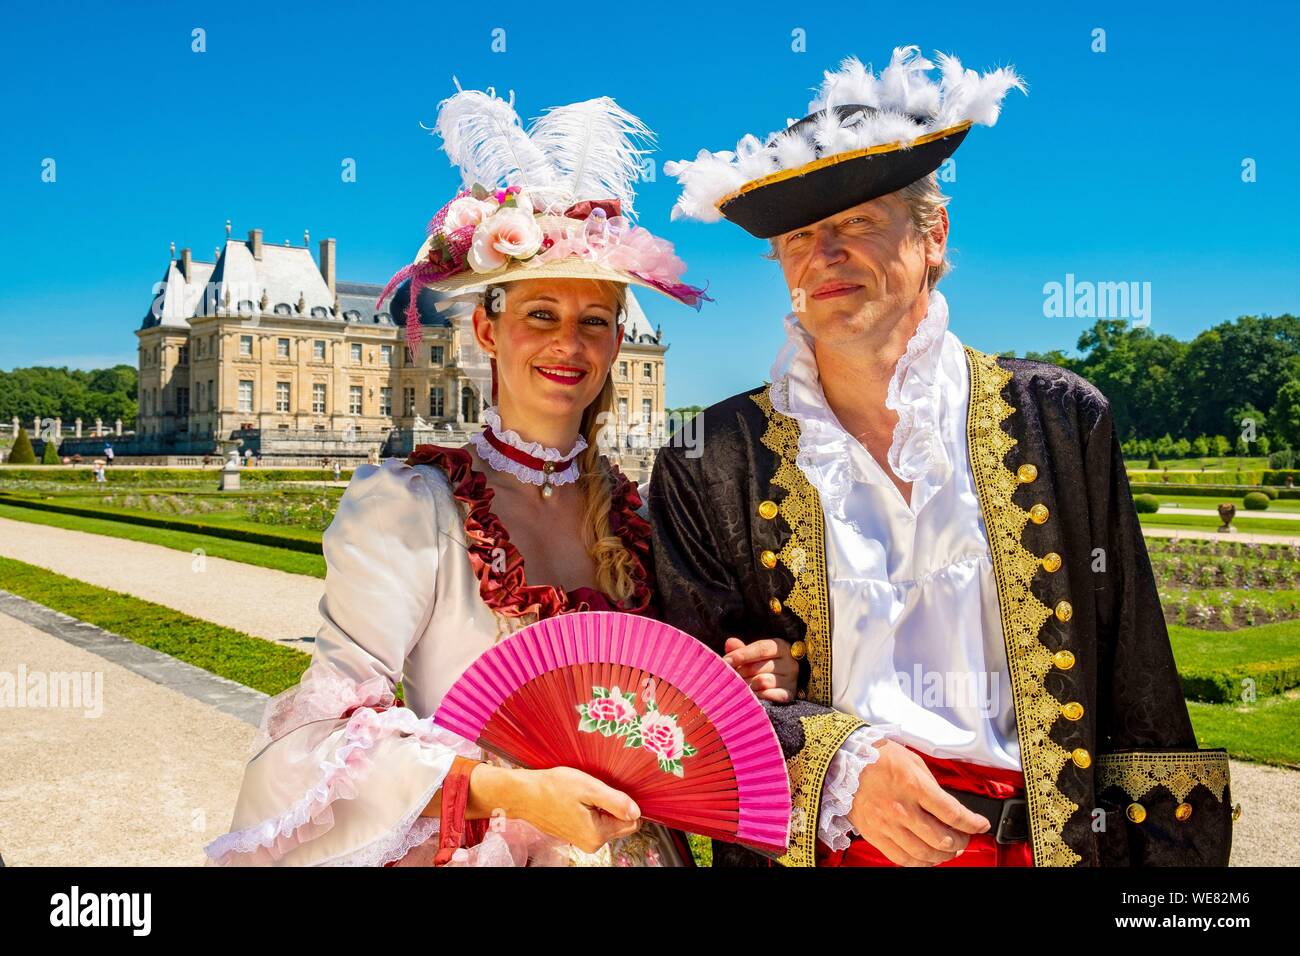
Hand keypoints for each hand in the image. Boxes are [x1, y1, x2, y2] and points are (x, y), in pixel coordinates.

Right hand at [513, 766, 642, 854]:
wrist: (523, 795)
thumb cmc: (552, 788)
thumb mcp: (588, 788)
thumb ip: (616, 802)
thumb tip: (637, 812)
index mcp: (597, 834)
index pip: (632, 822)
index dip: (625, 804)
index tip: (609, 792)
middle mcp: (591, 843)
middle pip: (620, 823)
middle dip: (612, 806)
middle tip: (593, 792)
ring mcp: (582, 840)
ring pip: (606, 821)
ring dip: (600, 806)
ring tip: (582, 795)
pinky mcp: (575, 834)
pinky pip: (593, 821)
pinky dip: (589, 809)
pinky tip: (575, 800)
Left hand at [723, 637, 798, 702]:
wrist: (779, 684)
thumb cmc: (762, 665)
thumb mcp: (752, 655)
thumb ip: (740, 649)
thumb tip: (730, 642)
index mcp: (781, 647)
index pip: (761, 648)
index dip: (741, 654)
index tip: (726, 661)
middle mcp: (790, 662)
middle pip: (758, 667)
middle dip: (740, 672)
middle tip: (730, 677)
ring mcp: (791, 680)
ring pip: (762, 681)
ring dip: (748, 685)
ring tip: (742, 685)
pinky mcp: (789, 695)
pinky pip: (769, 696)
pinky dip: (758, 695)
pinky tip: (752, 695)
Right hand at [846, 739, 990, 865]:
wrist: (842, 761)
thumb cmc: (876, 756)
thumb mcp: (912, 760)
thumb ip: (931, 784)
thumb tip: (947, 805)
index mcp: (914, 786)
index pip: (953, 813)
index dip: (973, 823)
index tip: (980, 825)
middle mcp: (902, 808)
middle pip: (942, 839)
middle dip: (961, 842)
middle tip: (964, 838)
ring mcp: (887, 824)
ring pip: (924, 853)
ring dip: (942, 855)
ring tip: (947, 850)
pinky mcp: (874, 834)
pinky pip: (901, 858)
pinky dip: (918, 862)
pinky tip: (925, 857)